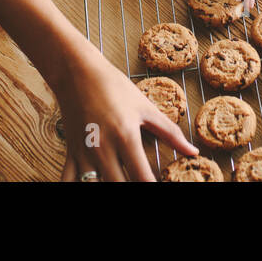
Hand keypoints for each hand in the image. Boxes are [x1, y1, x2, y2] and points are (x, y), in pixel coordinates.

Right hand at [55, 41, 197, 180]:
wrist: (78, 72)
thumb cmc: (114, 87)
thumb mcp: (145, 107)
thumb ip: (170, 133)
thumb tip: (193, 152)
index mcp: (126, 137)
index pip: (142, 178)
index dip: (153, 187)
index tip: (162, 186)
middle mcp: (103, 149)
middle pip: (118, 186)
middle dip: (131, 188)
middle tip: (140, 181)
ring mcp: (84, 153)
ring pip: (92, 185)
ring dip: (107, 185)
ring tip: (120, 179)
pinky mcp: (71, 152)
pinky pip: (68, 181)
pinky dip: (76, 185)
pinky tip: (91, 182)